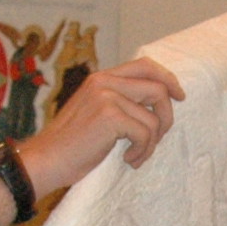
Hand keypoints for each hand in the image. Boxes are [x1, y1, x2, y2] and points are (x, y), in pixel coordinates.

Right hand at [19, 57, 185, 194]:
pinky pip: (145, 134)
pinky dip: (142, 152)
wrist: (47, 159)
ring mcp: (107, 97)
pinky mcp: (110, 116)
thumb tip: (156, 104)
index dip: (167, 79)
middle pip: (158, 88)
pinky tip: (129, 160)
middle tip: (159, 137)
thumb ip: (119, 101)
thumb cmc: (71, 144)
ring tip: (136, 156)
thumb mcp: (95, 112)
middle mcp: (104, 82)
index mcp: (101, 78)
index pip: (145, 65)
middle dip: (167, 116)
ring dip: (151, 143)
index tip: (179, 96)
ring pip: (154, 118)